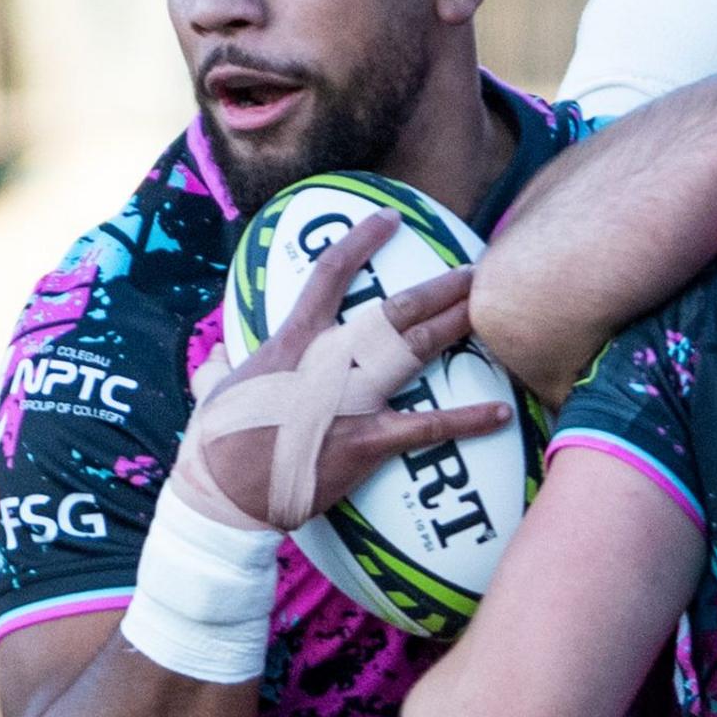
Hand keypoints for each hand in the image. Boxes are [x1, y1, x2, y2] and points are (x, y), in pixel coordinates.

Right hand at [185, 211, 510, 530]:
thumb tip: (218, 364)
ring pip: (415, 351)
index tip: (391, 219)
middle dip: (437, 287)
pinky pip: (427, 427)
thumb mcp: (214, 394)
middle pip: (394, 310)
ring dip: (456, 326)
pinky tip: (501, 412)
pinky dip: (467, 420)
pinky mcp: (367, 441)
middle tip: (473, 271)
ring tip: (490, 309)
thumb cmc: (217, 447)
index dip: (361, 241)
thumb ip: (223, 371)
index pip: (329, 275)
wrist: (223, 497)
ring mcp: (351, 399)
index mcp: (292, 342)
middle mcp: (327, 362)